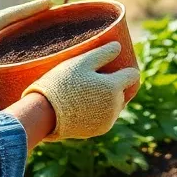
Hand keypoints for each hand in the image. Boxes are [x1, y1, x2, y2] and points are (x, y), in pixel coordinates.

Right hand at [22, 41, 140, 140]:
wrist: (44, 115)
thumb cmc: (61, 85)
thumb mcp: (80, 63)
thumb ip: (102, 53)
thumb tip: (118, 47)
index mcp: (114, 87)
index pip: (133, 75)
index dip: (124, 70)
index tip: (115, 67)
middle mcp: (116, 105)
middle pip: (124, 91)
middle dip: (115, 85)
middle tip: (95, 80)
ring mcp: (109, 120)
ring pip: (116, 104)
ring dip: (108, 98)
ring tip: (88, 93)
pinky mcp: (100, 130)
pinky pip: (107, 117)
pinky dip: (100, 111)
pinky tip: (84, 105)